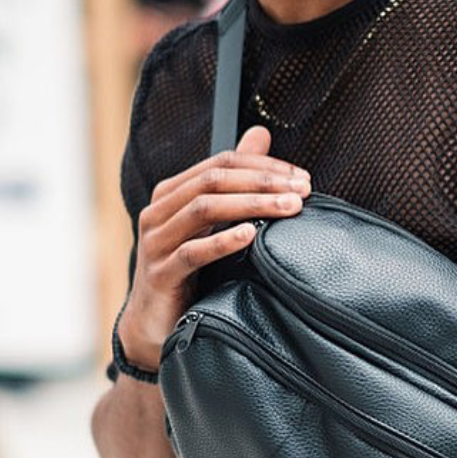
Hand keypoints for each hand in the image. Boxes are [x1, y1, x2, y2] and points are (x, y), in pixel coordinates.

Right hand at [118, 126, 310, 369]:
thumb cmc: (188, 269)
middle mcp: (158, 212)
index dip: (264, 165)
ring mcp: (155, 243)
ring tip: (288, 208)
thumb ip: (235, 178)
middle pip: (213, 181)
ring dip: (252, 205)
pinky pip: (191, 252)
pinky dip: (223, 241)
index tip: (301, 177)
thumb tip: (260, 132)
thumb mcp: (212, 221)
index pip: (221, 164)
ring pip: (204, 210)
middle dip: (263, 182)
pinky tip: (251, 235)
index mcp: (171, 193)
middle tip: (302, 190)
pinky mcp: (159, 275)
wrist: (154, 325)